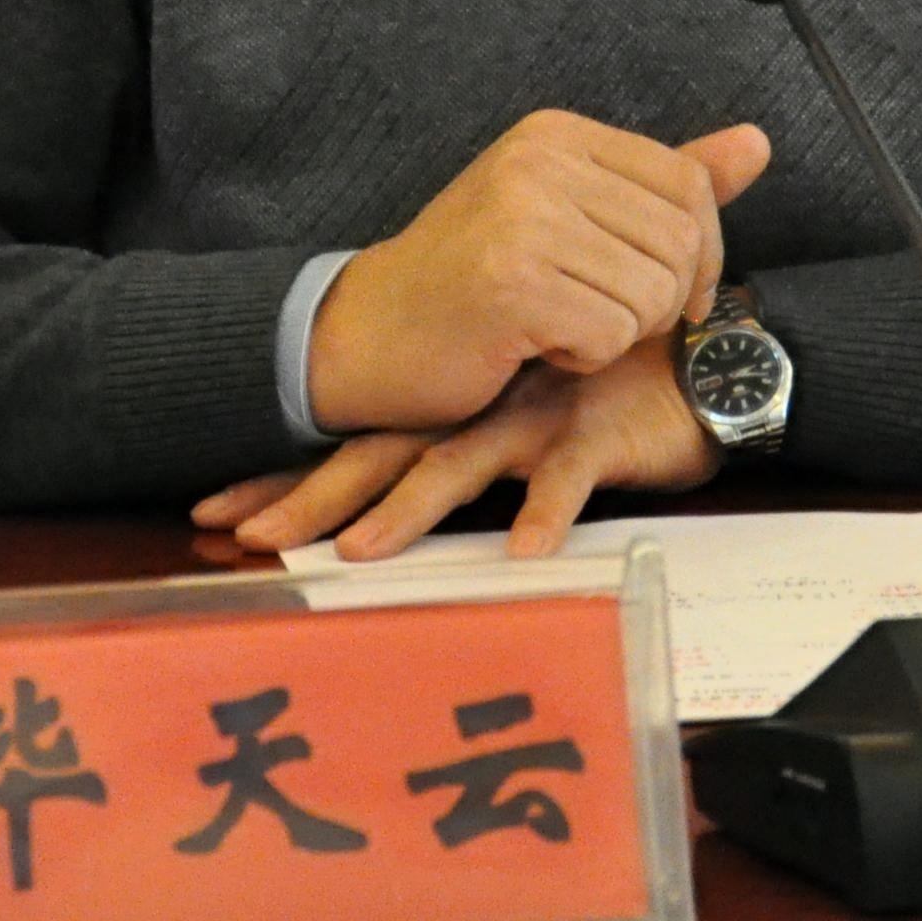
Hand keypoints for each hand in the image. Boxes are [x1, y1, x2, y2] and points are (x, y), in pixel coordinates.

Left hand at [196, 338, 722, 558]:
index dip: (290, 475)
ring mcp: (535, 421)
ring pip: (457, 467)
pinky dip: (547, 516)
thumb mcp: (531, 425)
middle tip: (243, 535)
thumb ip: (474, 453)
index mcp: (457, 404)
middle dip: (310, 496)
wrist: (701, 365)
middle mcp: (480, 410)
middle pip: (382, 455)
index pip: (358, 441)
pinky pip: (567, 481)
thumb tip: (399, 502)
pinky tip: (526, 556)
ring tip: (359, 552)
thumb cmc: (611, 396)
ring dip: (407, 511)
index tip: (219, 511)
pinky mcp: (595, 438)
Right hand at [302, 111, 769, 436]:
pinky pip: (609, 336)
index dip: (699, 254)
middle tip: (594, 317)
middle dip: (656, 303)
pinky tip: (533, 347)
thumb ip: (663, 183)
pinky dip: (582, 359)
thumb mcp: (570, 215)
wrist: (368, 336)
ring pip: (651, 295)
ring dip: (616, 334)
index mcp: (557, 135)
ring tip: (556, 326)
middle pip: (680, 242)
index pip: (690, 185)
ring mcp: (522, 218)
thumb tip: (759, 144)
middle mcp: (539, 160)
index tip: (666, 293)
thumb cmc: (474, 283)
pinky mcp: (511, 282)